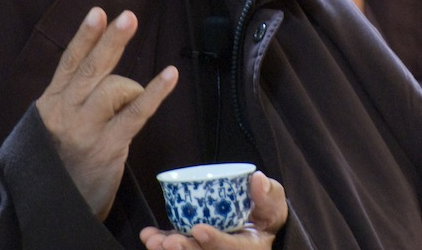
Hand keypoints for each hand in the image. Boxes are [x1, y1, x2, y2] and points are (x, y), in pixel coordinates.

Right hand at [36, 7, 177, 219]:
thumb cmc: (58, 161)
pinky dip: (155, 92)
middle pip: (91, 68)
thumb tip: (96, 61)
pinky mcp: (108, 147)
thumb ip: (70, 96)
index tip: (98, 12)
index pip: (69, 62)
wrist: (52, 206)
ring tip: (139, 94)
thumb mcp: (51, 125)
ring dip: (132, 86)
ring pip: (115, 88)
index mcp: (51, 103)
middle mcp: (66, 112)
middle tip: (128, 17)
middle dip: (111, 41)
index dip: (84, 36)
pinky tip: (170, 75)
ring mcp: (87, 130)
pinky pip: (136, 113)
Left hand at [139, 171, 287, 248]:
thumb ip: (268, 194)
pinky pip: (179, 247)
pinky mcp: (195, 246)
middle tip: (170, 242)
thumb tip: (257, 180)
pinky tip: (148, 235)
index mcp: (249, 247)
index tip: (199, 229)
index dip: (215, 241)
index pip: (232, 248)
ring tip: (153, 240)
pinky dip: (162, 242)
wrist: (257, 224)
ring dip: (170, 248)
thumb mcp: (273, 204)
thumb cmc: (266, 212)